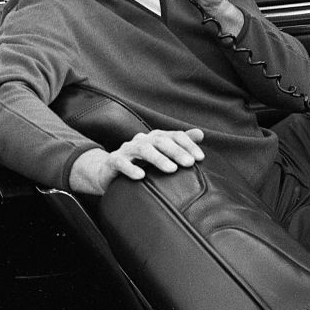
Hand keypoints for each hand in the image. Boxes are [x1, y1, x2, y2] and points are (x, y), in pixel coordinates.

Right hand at [68, 129, 204, 194]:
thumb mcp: (161, 153)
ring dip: (158, 158)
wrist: (109, 170)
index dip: (188, 144)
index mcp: (155, 138)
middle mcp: (142, 140)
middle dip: (176, 151)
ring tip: (171, 169)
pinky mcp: (113, 161)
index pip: (174, 136)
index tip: (200, 158)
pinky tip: (141, 176)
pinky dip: (131, 168)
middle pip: (160, 141)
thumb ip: (180, 143)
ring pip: (142, 149)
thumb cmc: (140, 162)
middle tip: (189, 163)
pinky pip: (121, 162)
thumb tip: (200, 133)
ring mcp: (127, 150)